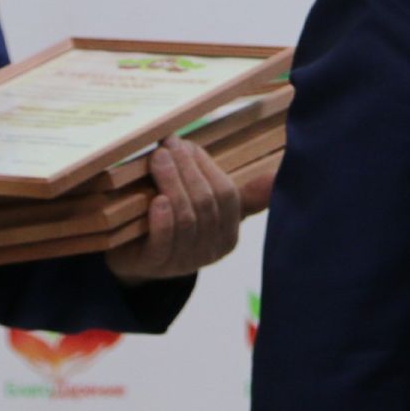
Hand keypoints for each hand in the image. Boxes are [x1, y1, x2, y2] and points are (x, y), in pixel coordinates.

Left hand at [106, 137, 242, 284]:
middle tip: (169, 146)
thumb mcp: (206, 211)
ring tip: (158, 159)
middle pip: (206, 203)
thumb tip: (276, 174)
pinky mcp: (156, 265)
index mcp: (228, 235)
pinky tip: (157, 199)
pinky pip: (165, 241)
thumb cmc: (173, 226)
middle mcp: (211, 251)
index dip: (208, 167)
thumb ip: (237, 193)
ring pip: (187, 218)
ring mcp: (184, 261)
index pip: (228, 195)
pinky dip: (163, 219)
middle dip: (188, 169)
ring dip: (172, 183)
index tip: (188, 145)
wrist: (133, 260)